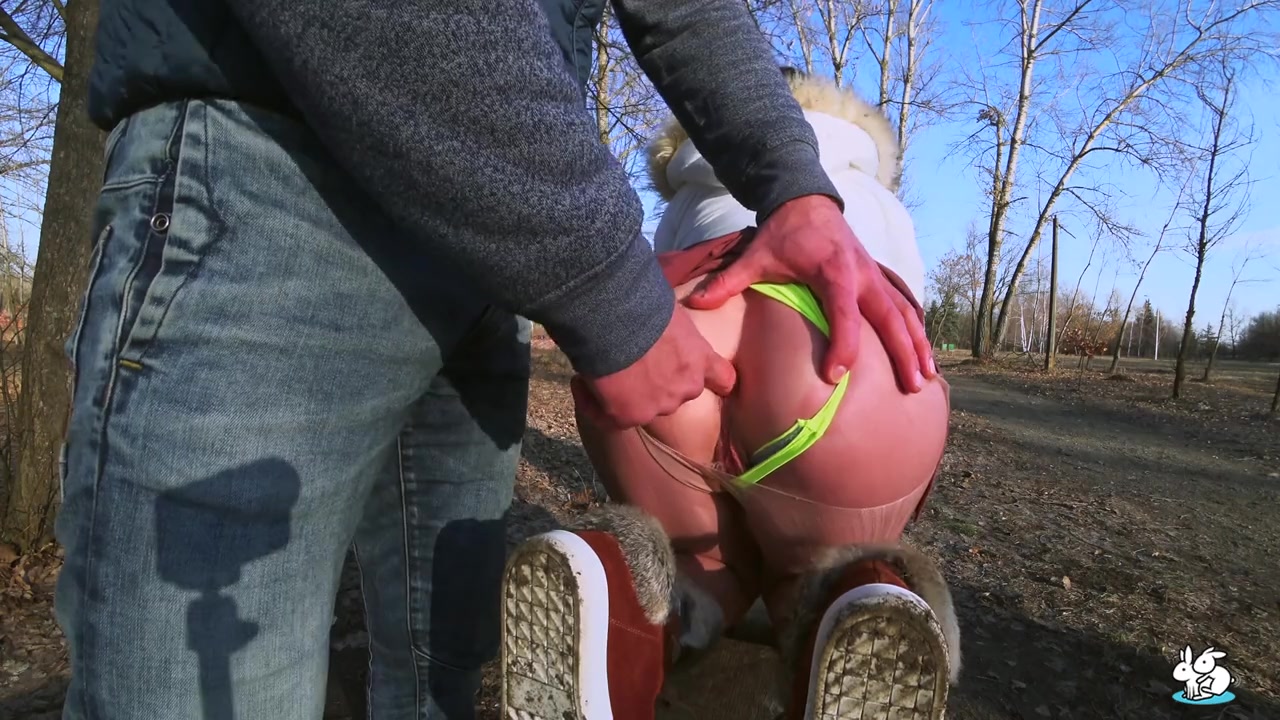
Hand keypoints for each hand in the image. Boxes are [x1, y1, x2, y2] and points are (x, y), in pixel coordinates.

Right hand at [572, 305, 736, 428]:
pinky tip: (581, 381)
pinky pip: (606, 417)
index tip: (706, 379)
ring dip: (622, 393)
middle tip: (627, 362)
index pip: (723, 380)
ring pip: (639, 408)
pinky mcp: (627, 416)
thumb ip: (673, 332)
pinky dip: (592, 402)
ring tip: (600, 369)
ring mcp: (657, 406)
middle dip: (653, 383)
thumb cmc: (642, 303)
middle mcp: (685, 388)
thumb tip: (657, 328)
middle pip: (673, 394)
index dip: (714, 382)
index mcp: (699, 359)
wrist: (616, 317)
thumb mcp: (671, 315)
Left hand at [683, 194, 934, 391]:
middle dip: (903, 352)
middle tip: (911, 386)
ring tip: (927, 379)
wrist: (806, 199)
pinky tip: (925, 356)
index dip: (842, 343)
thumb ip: (729, 281)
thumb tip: (695, 304)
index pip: (842, 312)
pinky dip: (916, 330)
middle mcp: (861, 274)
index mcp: (833, 270)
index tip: (836, 376)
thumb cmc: (782, 232)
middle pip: (889, 317)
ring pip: (904, 313)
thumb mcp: (756, 254)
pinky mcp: (878, 278)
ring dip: (918, 345)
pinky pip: (903, 306)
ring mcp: (874, 275)